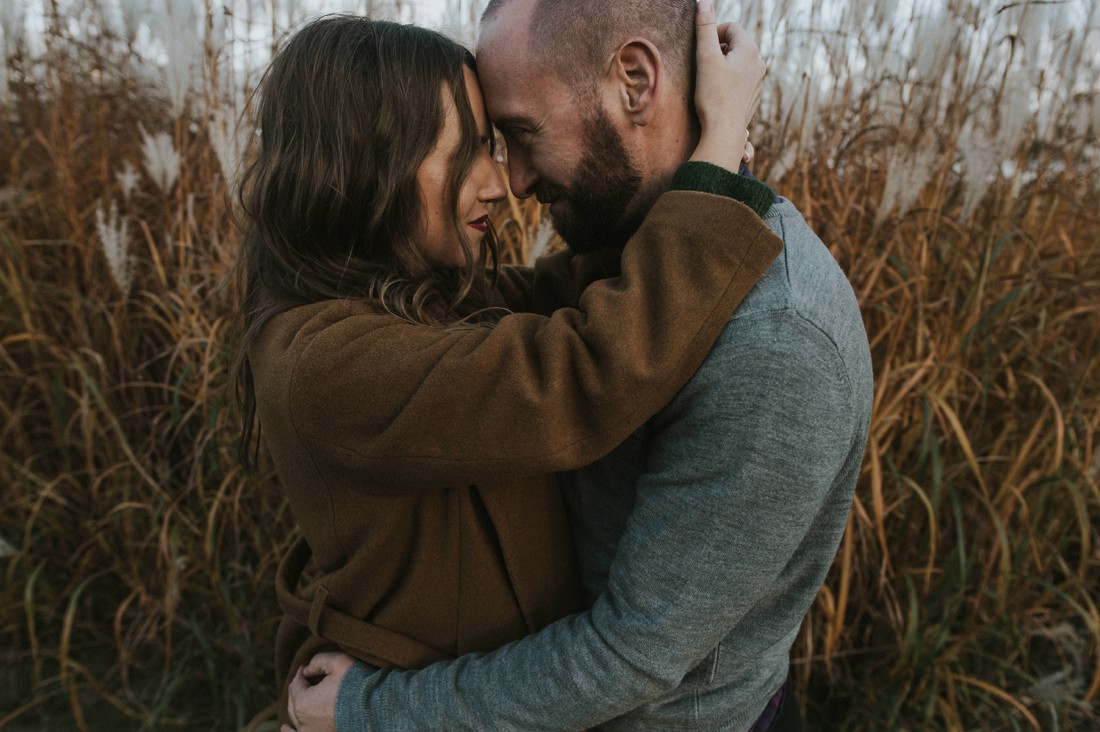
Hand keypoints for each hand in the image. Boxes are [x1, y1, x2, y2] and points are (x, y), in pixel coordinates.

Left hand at [282, 652, 355, 731]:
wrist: (378, 709)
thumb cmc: (358, 684)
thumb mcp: (338, 662)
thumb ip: (318, 661)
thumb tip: (307, 670)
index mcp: (304, 703)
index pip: (296, 684)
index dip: (301, 674)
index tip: (305, 668)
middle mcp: (304, 723)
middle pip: (294, 703)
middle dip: (298, 689)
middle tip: (304, 680)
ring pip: (296, 720)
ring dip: (295, 709)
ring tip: (294, 703)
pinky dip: (291, 731)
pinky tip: (286, 728)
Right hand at [689, 1, 765, 171]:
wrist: (724, 132)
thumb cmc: (714, 96)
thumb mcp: (705, 57)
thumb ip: (705, 28)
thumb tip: (703, 2)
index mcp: (750, 50)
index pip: (731, 27)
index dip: (713, 33)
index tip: (700, 48)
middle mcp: (758, 63)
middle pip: (736, 44)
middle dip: (718, 49)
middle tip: (702, 64)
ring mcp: (758, 81)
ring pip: (738, 62)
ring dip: (723, 65)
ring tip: (709, 80)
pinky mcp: (753, 97)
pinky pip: (740, 79)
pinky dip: (728, 80)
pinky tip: (717, 93)